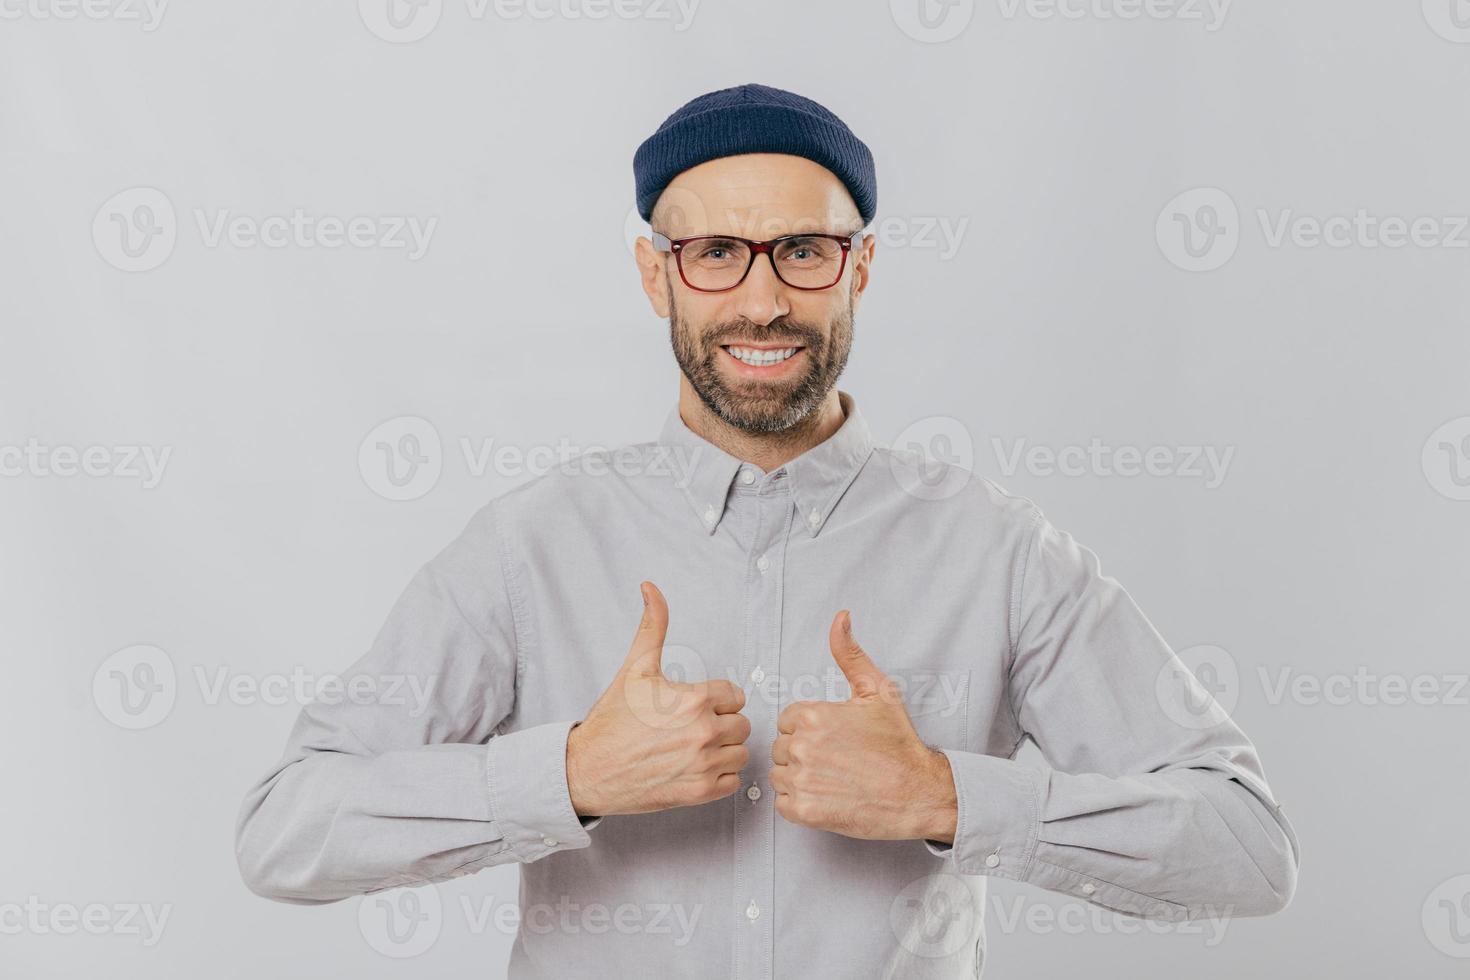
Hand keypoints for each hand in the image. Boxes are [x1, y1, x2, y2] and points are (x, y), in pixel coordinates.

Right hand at [566, 581, 750, 816]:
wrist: (588, 770)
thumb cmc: (612, 721)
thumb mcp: (635, 668)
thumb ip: (653, 626)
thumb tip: (651, 588)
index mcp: (695, 699)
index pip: (735, 695)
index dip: (715, 699)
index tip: (693, 705)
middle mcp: (704, 732)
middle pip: (742, 724)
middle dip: (721, 723)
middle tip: (691, 727)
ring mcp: (703, 765)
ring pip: (740, 753)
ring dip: (723, 751)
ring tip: (694, 747)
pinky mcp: (699, 793)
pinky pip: (733, 781)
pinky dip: (719, 777)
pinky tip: (695, 768)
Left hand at [770, 610, 957, 841]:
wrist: (918, 792)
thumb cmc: (898, 745)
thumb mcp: (877, 690)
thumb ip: (850, 653)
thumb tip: (840, 618)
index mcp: (812, 716)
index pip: (789, 720)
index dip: (811, 730)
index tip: (835, 739)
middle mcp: (802, 747)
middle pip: (782, 747)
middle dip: (804, 753)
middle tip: (838, 760)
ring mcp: (802, 780)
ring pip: (780, 775)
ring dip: (800, 778)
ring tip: (833, 778)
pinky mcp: (804, 812)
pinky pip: (783, 804)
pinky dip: (801, 803)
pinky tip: (827, 796)